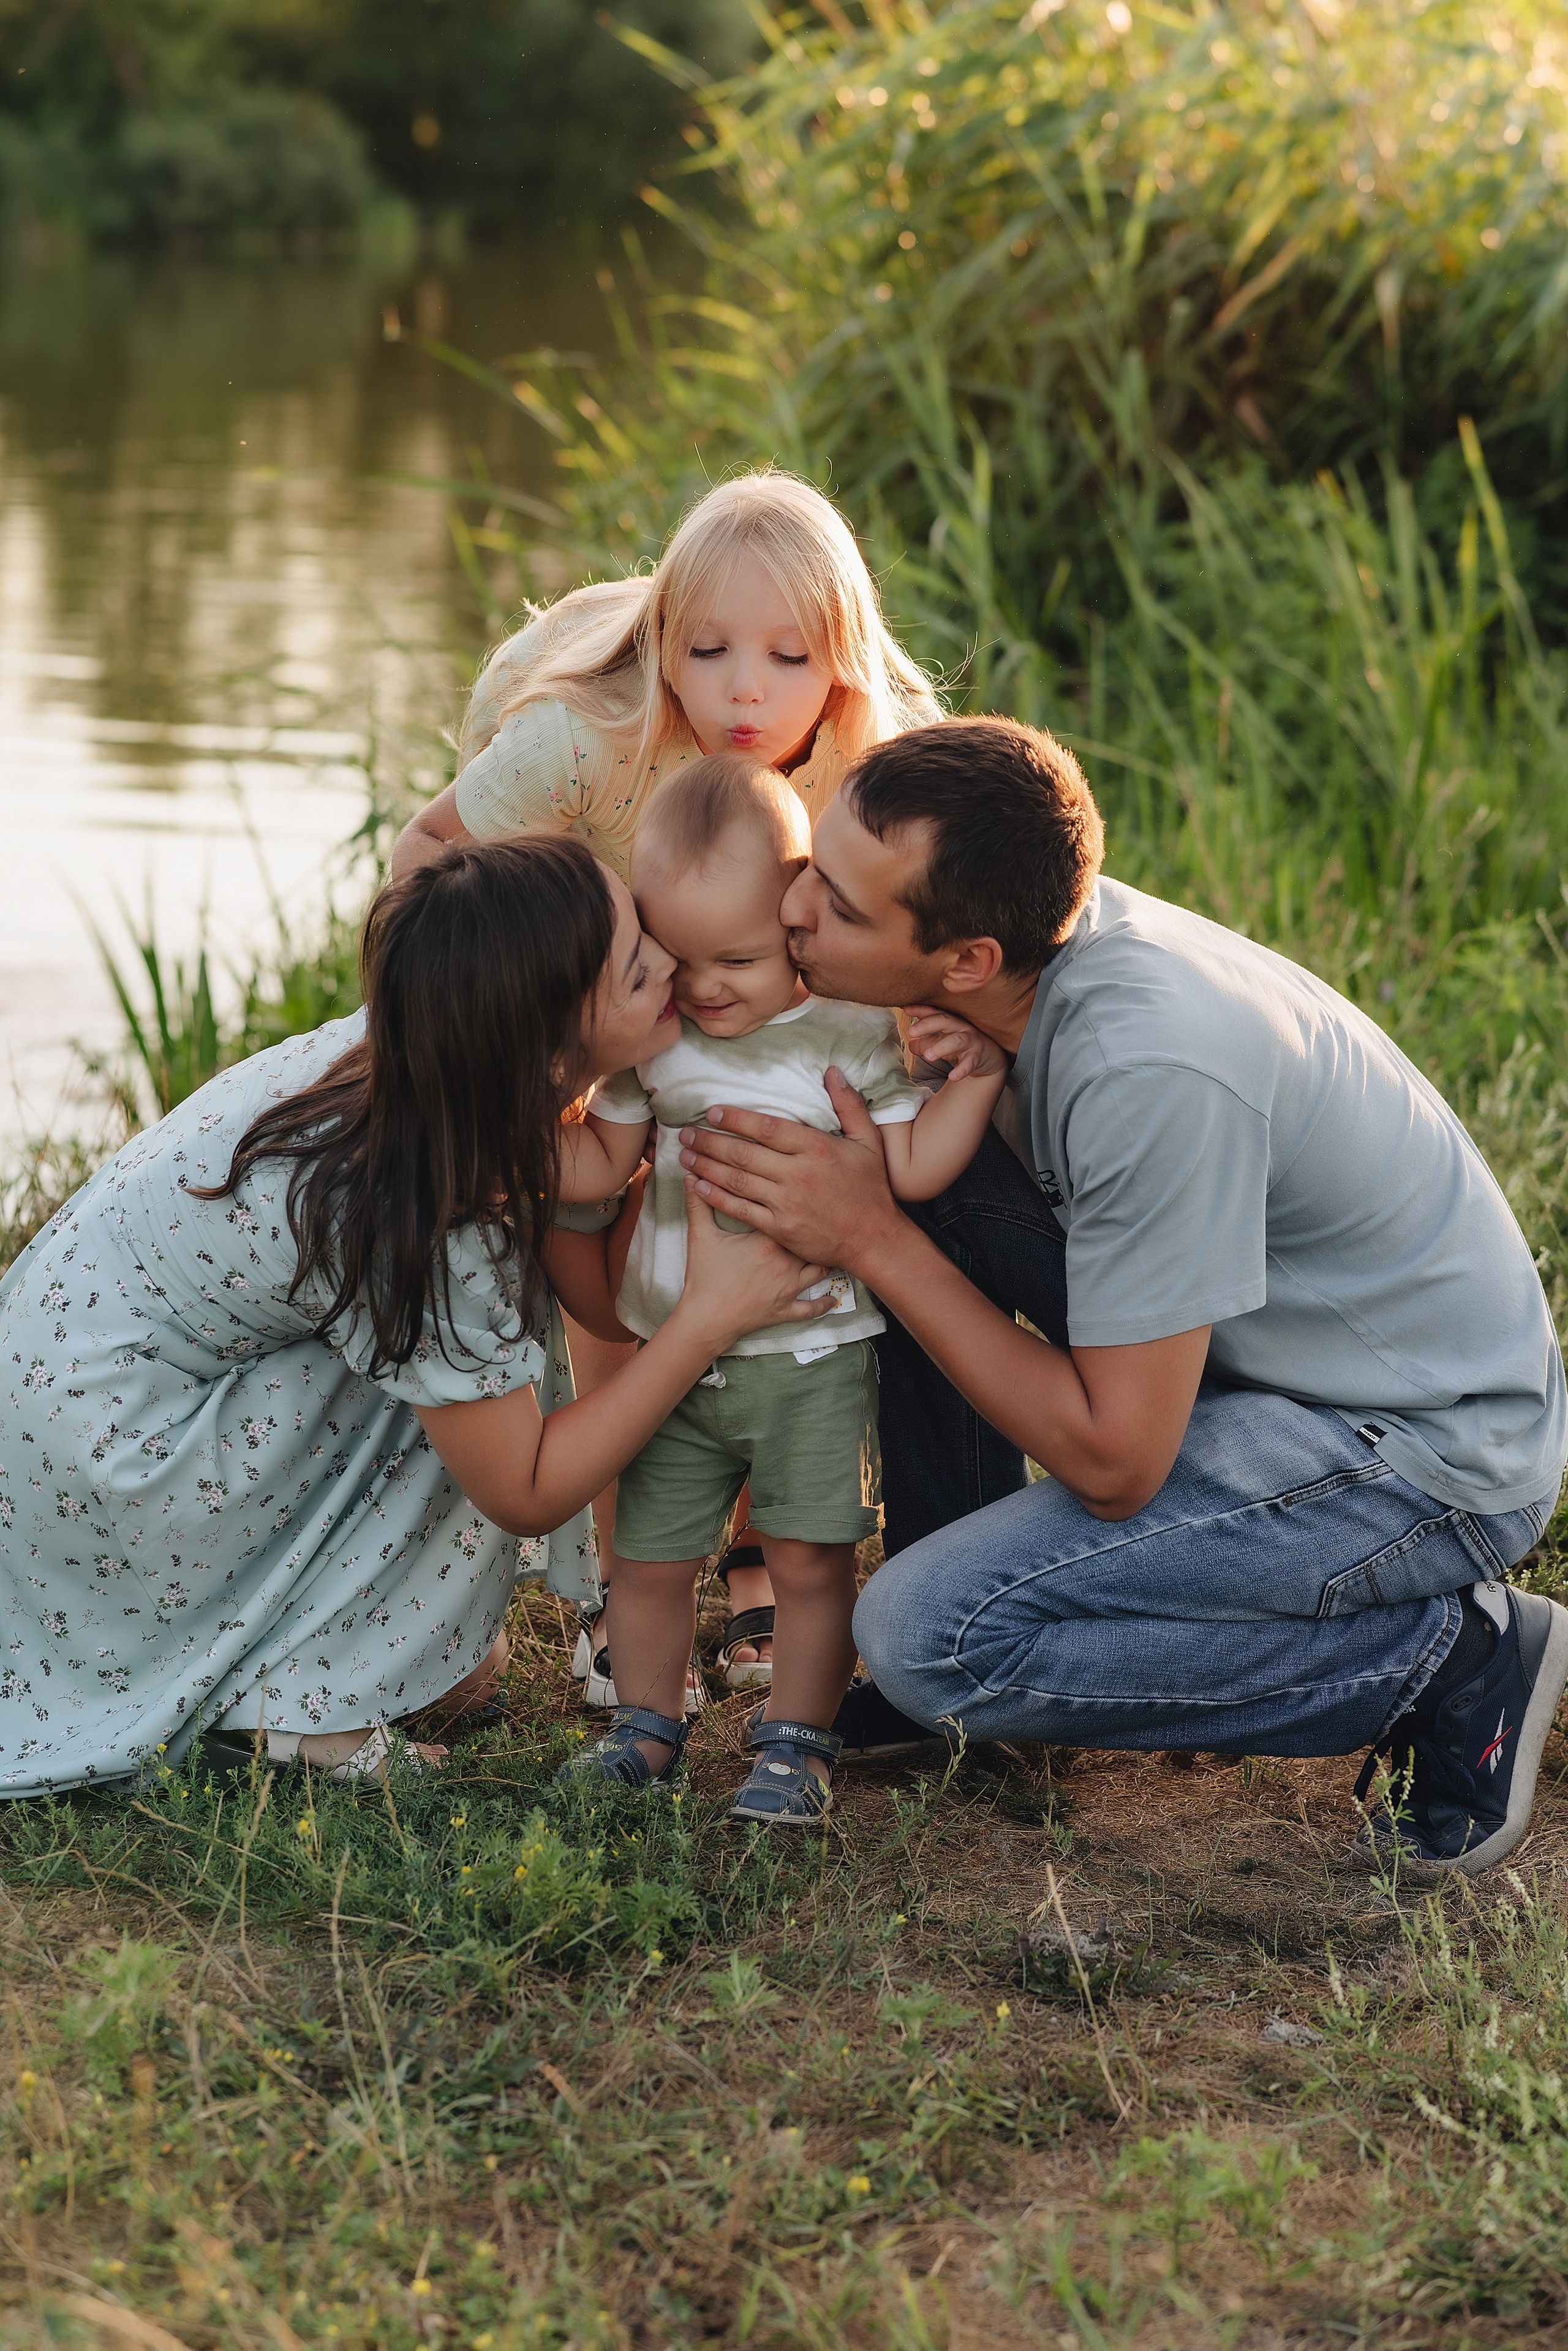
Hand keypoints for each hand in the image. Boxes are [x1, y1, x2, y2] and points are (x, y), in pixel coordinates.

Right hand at [673, 1177, 834, 1353]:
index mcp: (767, 1240)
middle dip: (817, 1230)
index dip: (795, 1203)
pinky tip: (832, 1298)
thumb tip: (691, 1177)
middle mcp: (785, 1262)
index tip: (801, 1193)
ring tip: (832, 1251)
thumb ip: (698, 1204)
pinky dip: (823, 1304)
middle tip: (826, 1218)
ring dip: (825, 1261)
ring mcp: (788, 1288)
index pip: (787, 1213)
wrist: (705, 1319)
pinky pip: (810, 1308)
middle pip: (810, 1240)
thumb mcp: (700, 1237)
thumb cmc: (704, 1278)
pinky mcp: (785, 1310)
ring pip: (818, 1270)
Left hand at [678, 1073, 905, 1274]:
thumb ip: (849, 1104)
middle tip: (685, 1133)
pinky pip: (740, 1209)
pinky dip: (715, 1197)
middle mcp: (797, 1174)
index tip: (712, 1111)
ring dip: (706, 1166)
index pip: (766, 1128)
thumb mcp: (868, 1141)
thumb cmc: (870, 1188)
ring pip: (736, 1180)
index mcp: (816, 1148)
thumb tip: (832, 1071)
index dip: (736, 1118)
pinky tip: (697, 1186)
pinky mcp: (779, 1228)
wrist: (874, 1239)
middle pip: (743, 1153)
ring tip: (684, 1155)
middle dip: (709, 1141)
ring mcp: (785, 1203)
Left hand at [903, 1005, 1009, 1081]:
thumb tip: (910, 1044)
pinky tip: (953, 1077)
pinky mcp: (978, 1056)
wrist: (990, 1056)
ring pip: (957, 1040)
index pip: (934, 1012)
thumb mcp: (940, 1041)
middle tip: (911, 1031)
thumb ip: (924, 1042)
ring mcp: (971, 1040)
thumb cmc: (961, 1045)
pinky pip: (970, 1063)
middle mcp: (961, 1027)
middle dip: (928, 1025)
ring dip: (941, 1047)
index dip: (920, 1010)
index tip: (905, 1008)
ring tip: (928, 1056)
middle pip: (944, 1021)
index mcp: (949, 1020)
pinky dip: (962, 1070)